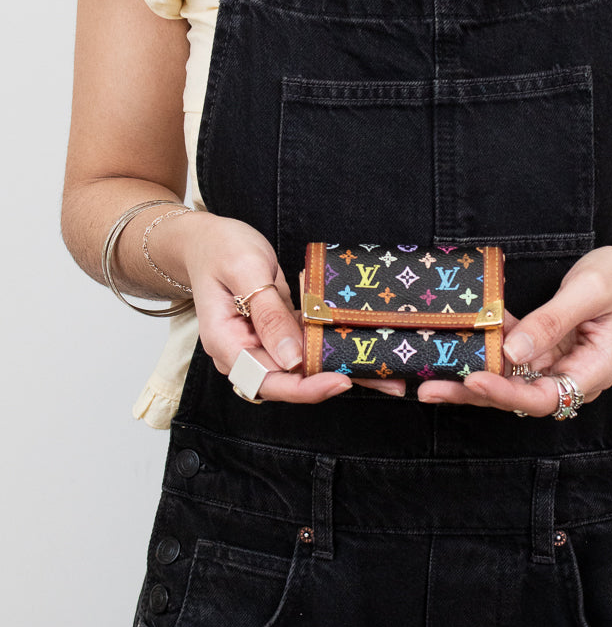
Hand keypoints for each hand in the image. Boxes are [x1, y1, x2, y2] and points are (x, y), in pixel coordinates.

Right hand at [170, 213, 406, 401]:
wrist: (206, 239)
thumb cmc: (220, 249)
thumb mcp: (246, 272)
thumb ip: (268, 315)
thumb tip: (293, 358)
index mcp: (228, 345)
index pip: (267, 381)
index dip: (306, 387)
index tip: (340, 381)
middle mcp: (245, 354)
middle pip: (291, 382)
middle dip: (336, 382)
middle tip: (386, 383)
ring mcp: (262, 345)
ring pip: (305, 367)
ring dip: (344, 368)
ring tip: (389, 374)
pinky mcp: (279, 333)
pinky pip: (308, 346)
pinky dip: (335, 345)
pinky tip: (367, 344)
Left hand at [417, 246, 611, 414]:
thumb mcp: (589, 291)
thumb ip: (551, 322)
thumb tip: (512, 351)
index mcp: (592, 371)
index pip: (545, 397)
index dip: (506, 394)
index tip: (473, 380)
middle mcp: (570, 376)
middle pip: (518, 395)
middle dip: (473, 393)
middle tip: (430, 389)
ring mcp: (554, 365)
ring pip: (507, 379)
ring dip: (469, 375)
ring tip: (429, 377)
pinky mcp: (541, 350)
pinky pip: (508, 356)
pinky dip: (482, 349)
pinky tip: (452, 343)